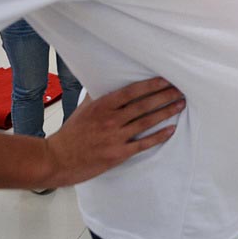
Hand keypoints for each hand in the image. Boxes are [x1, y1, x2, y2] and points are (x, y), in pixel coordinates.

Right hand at [44, 77, 184, 186]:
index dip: (150, 85)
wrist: (57, 159)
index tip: (165, 79)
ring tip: (180, 104)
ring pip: (146, 121)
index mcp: (102, 106)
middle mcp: (111, 119)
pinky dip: (159, 136)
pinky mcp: (118, 154)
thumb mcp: (83, 109)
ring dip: (166, 112)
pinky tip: (171, 129)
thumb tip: (108, 83)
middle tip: (180, 89)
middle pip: (143, 105)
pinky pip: (143, 143)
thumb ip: (98, 97)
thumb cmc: (70, 134)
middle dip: (164, 96)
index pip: (131, 91)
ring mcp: (115, 137)